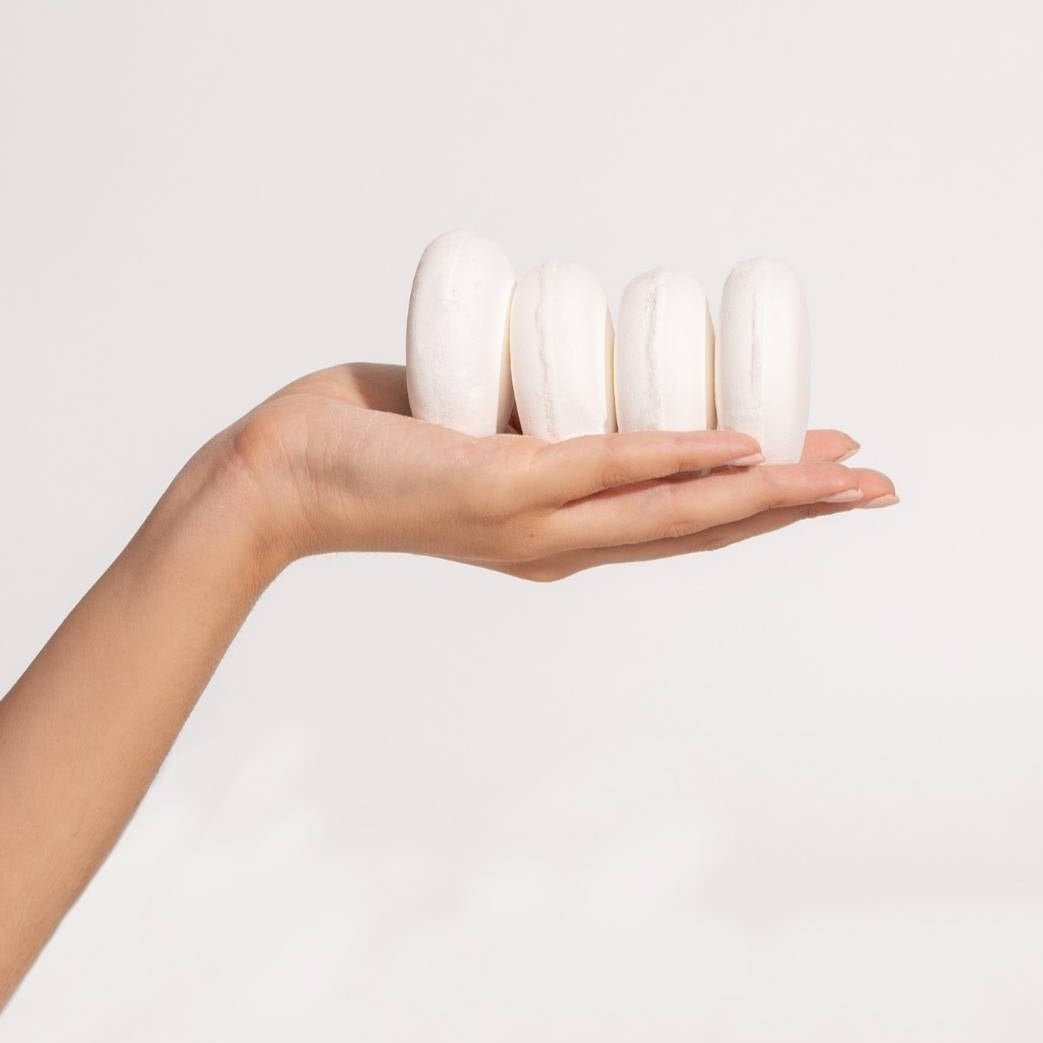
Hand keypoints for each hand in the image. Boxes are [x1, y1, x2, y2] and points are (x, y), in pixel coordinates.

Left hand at [216, 363, 895, 581]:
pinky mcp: (505, 486)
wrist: (281, 478)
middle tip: (876, 488)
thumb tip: (555, 375)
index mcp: (558, 533)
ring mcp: (537, 521)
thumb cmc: (371, 449)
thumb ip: (523, 419)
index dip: (758, 503)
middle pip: (698, 527)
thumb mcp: (472, 437)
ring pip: (673, 509)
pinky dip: (681, 459)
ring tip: (845, 478)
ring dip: (767, 492)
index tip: (821, 475)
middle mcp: (559, 543)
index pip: (677, 521)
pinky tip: (743, 449)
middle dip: (794, 510)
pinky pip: (609, 469)